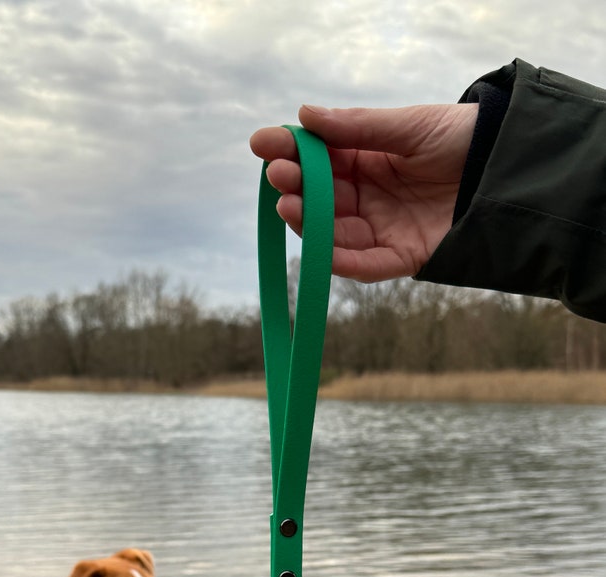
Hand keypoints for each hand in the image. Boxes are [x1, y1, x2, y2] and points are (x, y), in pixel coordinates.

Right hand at [250, 103, 477, 281]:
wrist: (509, 169)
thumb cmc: (461, 139)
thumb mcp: (407, 126)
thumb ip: (357, 128)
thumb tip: (305, 116)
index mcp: (366, 161)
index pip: (318, 160)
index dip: (290, 152)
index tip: (263, 144)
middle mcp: (368, 197)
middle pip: (320, 198)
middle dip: (295, 187)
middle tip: (278, 174)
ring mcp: (382, 228)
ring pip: (334, 233)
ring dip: (308, 223)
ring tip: (288, 204)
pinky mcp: (402, 257)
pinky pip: (365, 265)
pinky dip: (341, 262)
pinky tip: (320, 250)